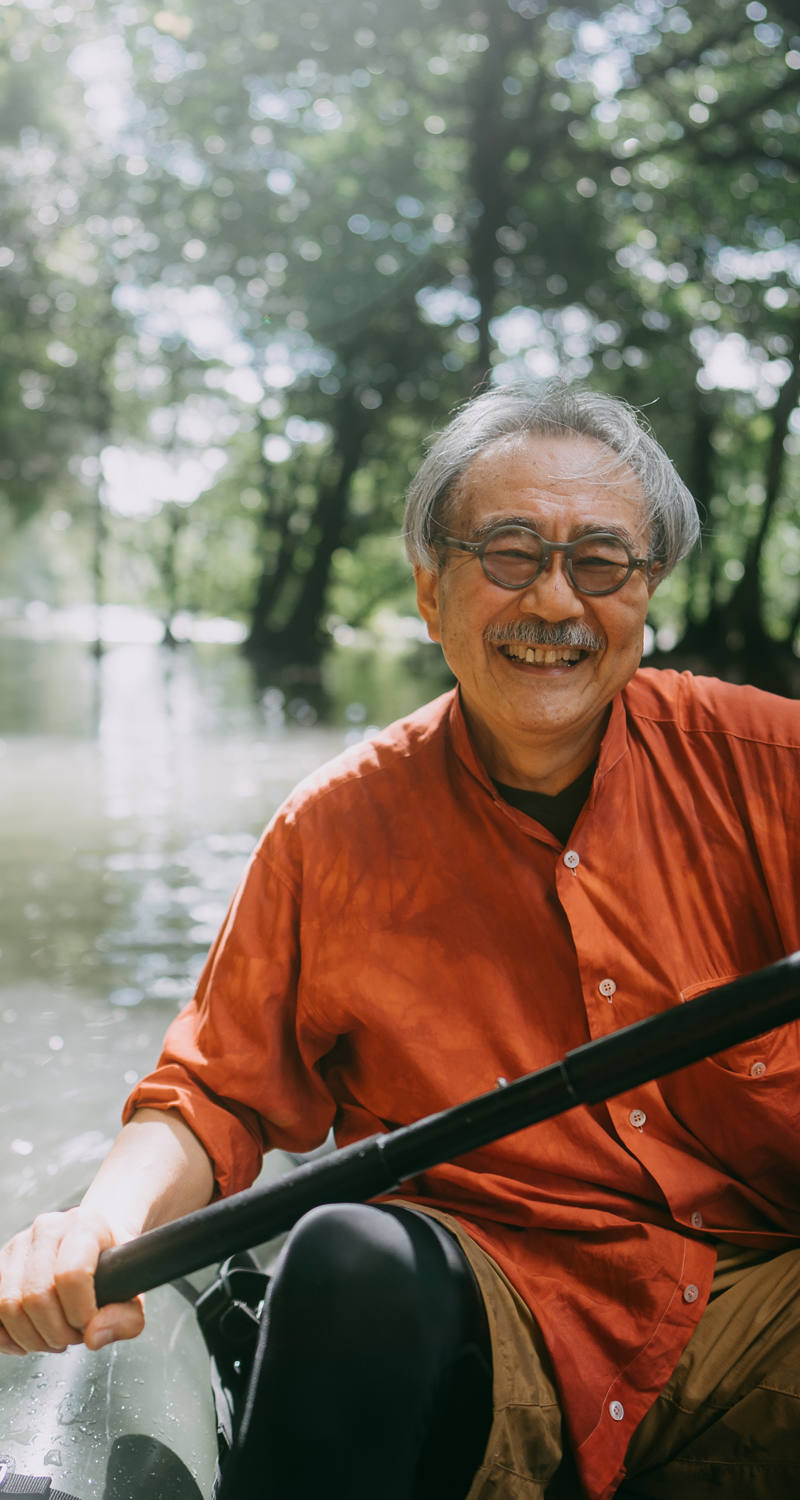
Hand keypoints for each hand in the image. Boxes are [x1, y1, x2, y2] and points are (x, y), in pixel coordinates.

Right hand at [0, 1206, 144, 1355]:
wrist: (97, 1238)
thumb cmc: (114, 1265)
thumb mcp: (133, 1290)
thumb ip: (124, 1318)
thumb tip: (94, 1337)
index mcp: (86, 1225)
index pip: (72, 1274)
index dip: (80, 1313)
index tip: (89, 1324)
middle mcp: (48, 1228)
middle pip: (36, 1296)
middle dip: (56, 1332)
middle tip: (74, 1336)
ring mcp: (20, 1244)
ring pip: (9, 1305)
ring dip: (32, 1337)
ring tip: (55, 1336)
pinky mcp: (1, 1264)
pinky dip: (7, 1336)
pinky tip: (29, 1338)